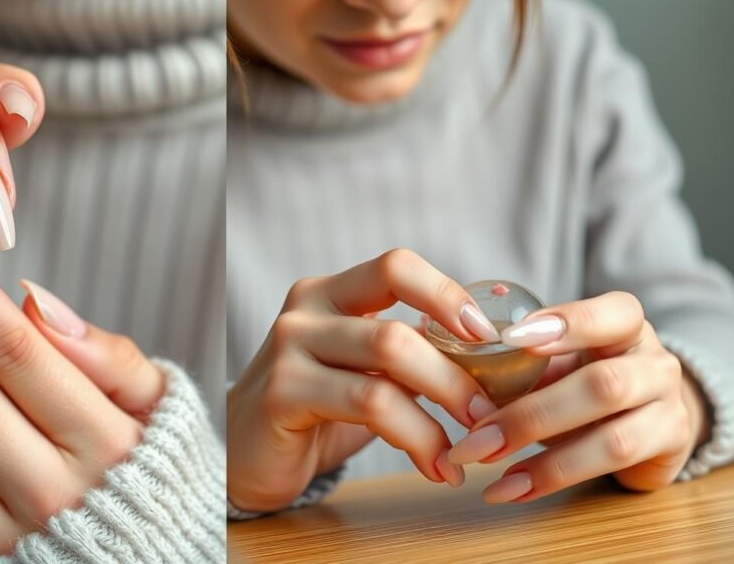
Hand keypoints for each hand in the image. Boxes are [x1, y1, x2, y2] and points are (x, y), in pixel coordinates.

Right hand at [227, 249, 500, 512]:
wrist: (242, 456)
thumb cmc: (313, 414)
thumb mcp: (363, 374)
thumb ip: (408, 355)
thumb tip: (491, 355)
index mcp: (329, 295)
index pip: (396, 267)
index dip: (446, 294)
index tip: (489, 337)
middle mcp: (305, 311)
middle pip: (398, 329)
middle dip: (457, 376)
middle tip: (491, 414)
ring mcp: (289, 348)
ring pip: (387, 364)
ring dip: (441, 408)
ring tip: (467, 449)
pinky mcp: (283, 392)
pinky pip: (368, 405)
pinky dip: (415, 439)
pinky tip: (434, 466)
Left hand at [447, 291, 710, 502]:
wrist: (645, 418)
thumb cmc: (580, 379)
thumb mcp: (552, 360)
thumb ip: (509, 354)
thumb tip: (424, 336)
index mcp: (623, 324)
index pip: (610, 313)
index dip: (566, 324)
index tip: (511, 337)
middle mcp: (654, 360)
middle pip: (603, 382)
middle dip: (530, 413)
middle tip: (473, 433)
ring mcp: (667, 404)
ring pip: (611, 432)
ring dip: (540, 454)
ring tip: (484, 464)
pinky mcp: (668, 444)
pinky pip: (612, 463)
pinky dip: (552, 477)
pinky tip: (509, 488)